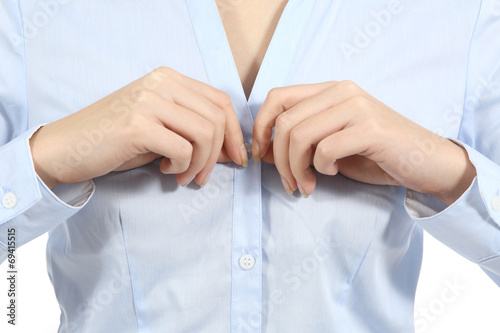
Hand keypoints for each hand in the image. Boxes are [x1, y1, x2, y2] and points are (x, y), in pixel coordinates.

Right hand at [30, 67, 247, 188]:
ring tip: (184, 177)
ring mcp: (149, 101)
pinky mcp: (138, 125)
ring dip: (201, 164)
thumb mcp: (161, 129)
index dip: (234, 132)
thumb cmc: (116, 140)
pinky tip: (165, 171)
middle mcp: (161, 83)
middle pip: (217, 117)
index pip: (220, 101)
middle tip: (204, 176)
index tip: (237, 157)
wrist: (67, 147)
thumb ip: (194, 132)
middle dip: (220, 153)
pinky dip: (182, 167)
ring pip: (205, 133)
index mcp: (168, 78)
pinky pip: (183, 149)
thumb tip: (230, 150)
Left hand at [252, 81, 475, 204]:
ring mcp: (357, 106)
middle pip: (285, 122)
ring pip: (300, 135)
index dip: (261, 127)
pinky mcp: (369, 128)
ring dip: (296, 168)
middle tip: (290, 183)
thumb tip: (263, 152)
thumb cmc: (376, 154)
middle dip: (279, 160)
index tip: (261, 155)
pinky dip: (321, 168)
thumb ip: (300, 143)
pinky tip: (334, 173)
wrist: (426, 162)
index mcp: (330, 90)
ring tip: (307, 185)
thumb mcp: (330, 147)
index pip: (278, 97)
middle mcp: (342, 91)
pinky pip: (325, 149)